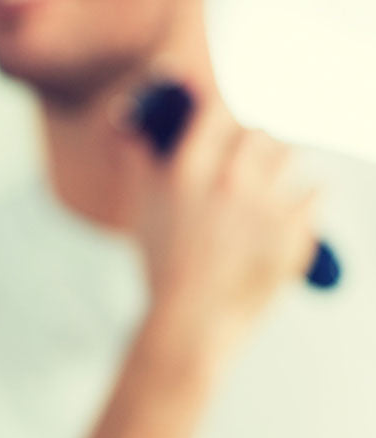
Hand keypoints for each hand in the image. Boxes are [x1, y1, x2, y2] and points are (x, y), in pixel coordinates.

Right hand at [115, 96, 318, 352]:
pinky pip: (315, 192)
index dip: (222, 105)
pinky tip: (286, 213)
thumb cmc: (163, 268)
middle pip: (257, 130)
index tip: (224, 112)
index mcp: (186, 171)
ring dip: (278, 164)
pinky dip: (304, 198)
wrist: (193, 323)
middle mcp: (228, 179)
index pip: (215, 107)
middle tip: (244, 161)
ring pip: (288, 154)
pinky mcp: (296, 228)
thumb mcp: (141, 210)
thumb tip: (132, 115)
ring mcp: (265, 203)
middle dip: (251, 143)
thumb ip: (142, 157)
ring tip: (263, 188)